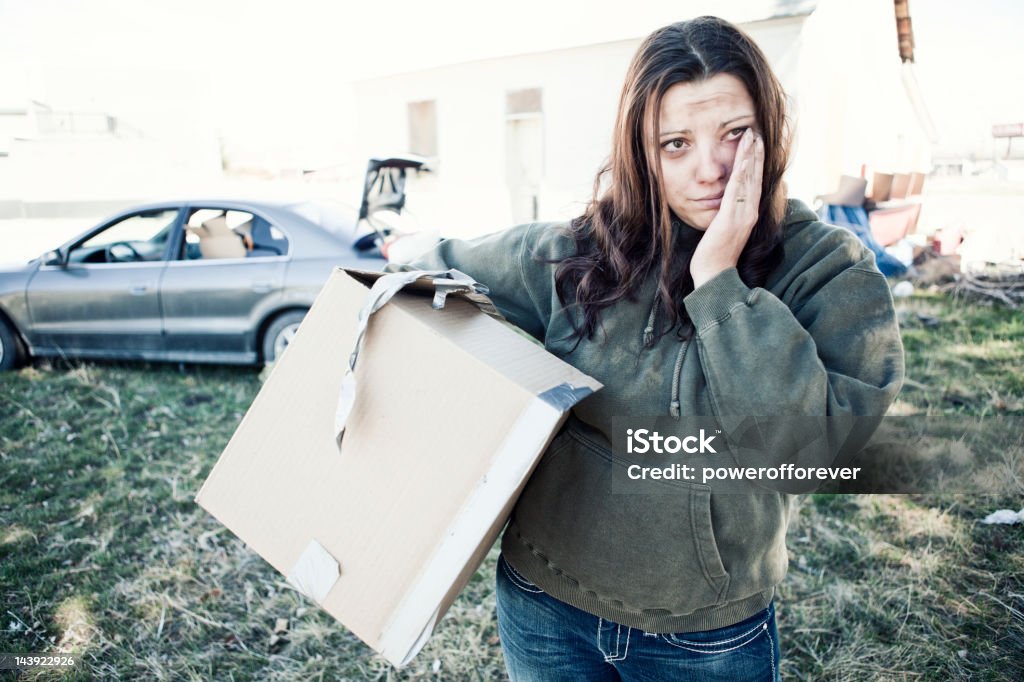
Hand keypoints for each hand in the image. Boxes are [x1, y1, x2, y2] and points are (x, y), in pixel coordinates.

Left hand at [690, 128, 764, 288]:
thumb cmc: (715, 254)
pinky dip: (741, 175)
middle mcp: (749, 212)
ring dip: (750, 157)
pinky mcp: (731, 220)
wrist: (713, 274)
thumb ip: (728, 213)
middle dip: (756, 153)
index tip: (755, 143)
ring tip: (751, 137)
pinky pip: (737, 193)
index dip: (756, 162)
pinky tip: (742, 160)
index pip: (754, 181)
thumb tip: (726, 201)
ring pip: (748, 180)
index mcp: (748, 213)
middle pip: (755, 176)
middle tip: (756, 132)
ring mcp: (742, 215)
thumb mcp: (724, 228)